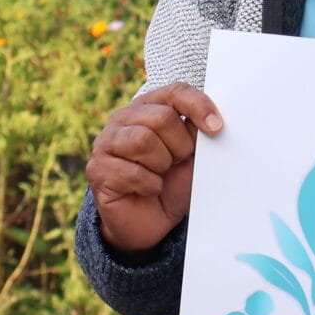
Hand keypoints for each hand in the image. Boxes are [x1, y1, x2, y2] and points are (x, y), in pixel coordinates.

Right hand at [88, 82, 223, 254]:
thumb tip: (211, 121)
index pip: (175, 92)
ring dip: (162, 165)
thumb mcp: (191, 156)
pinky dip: (150, 186)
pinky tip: (149, 190)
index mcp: (147, 107)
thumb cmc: (171, 183)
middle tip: (177, 163)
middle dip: (180, 146)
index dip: (198, 106)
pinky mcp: (97, 170)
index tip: (217, 127)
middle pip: (162, 118)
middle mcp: (123, 119)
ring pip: (143, 140)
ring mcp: (105, 143)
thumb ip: (196, 133)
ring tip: (161, 175)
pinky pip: (132, 172)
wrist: (151, 222)